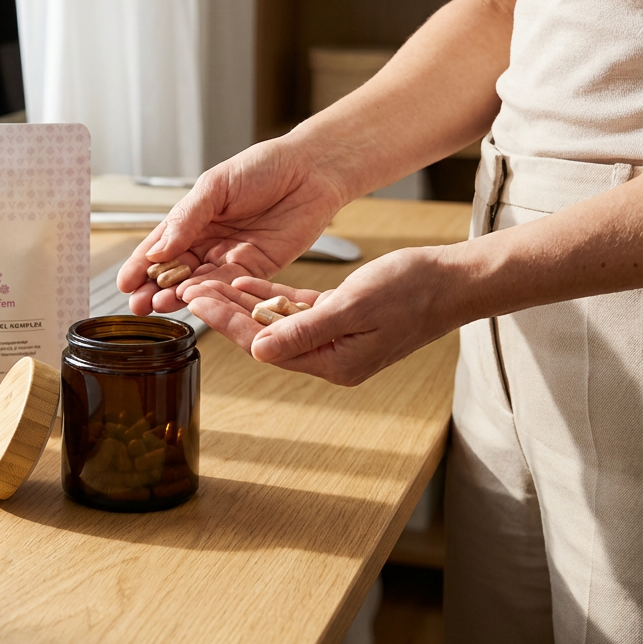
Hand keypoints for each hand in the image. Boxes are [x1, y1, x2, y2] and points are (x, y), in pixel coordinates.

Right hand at [116, 135, 347, 313]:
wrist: (311, 170)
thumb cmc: (263, 167)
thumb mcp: (216, 185)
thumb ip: (188, 218)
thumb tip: (159, 248)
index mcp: (193, 217)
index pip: (160, 245)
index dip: (141, 264)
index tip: (124, 282)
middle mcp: (209, 240)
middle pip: (175, 270)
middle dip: (154, 288)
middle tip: (137, 304)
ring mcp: (231, 256)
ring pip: (198, 282)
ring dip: (177, 295)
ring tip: (157, 305)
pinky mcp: (256, 268)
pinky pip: (229, 285)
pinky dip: (210, 293)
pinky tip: (191, 299)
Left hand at [182, 244, 462, 385]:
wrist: (452, 281)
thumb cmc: (412, 291)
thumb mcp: (353, 307)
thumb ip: (304, 330)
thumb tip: (258, 350)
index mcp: (334, 362)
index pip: (265, 345)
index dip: (228, 323)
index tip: (198, 302)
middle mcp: (331, 356)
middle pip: (264, 335)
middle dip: (227, 312)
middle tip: (191, 289)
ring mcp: (336, 338)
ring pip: (277, 320)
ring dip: (244, 302)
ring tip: (210, 284)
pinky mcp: (341, 318)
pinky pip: (297, 309)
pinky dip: (272, 296)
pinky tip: (247, 281)